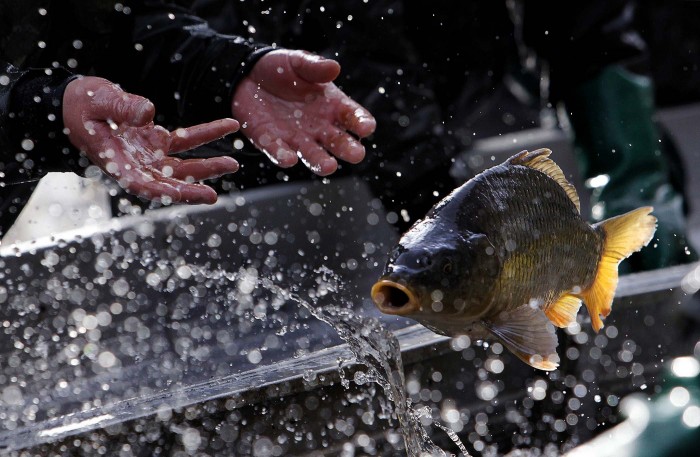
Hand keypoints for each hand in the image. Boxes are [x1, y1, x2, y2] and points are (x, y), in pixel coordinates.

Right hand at [63, 77, 239, 203]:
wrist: (76, 102)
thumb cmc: (80, 105)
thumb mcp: (97, 101)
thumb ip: (122, 107)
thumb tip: (149, 112)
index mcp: (116, 162)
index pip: (139, 184)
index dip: (159, 192)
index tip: (178, 194)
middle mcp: (136, 164)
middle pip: (166, 183)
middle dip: (190, 189)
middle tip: (212, 196)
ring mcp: (149, 155)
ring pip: (182, 165)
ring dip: (207, 166)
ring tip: (232, 164)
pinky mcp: (158, 141)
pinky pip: (186, 140)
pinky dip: (207, 134)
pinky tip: (229, 126)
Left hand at [232, 50, 375, 175]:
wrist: (247, 75)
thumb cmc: (281, 68)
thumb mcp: (298, 61)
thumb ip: (315, 66)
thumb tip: (334, 67)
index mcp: (332, 105)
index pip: (352, 116)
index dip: (361, 122)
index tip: (367, 127)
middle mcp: (319, 126)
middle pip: (338, 141)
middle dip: (348, 149)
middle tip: (356, 154)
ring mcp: (296, 137)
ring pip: (312, 154)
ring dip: (320, 161)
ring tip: (328, 167)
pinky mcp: (271, 142)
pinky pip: (279, 152)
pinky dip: (283, 156)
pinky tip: (289, 159)